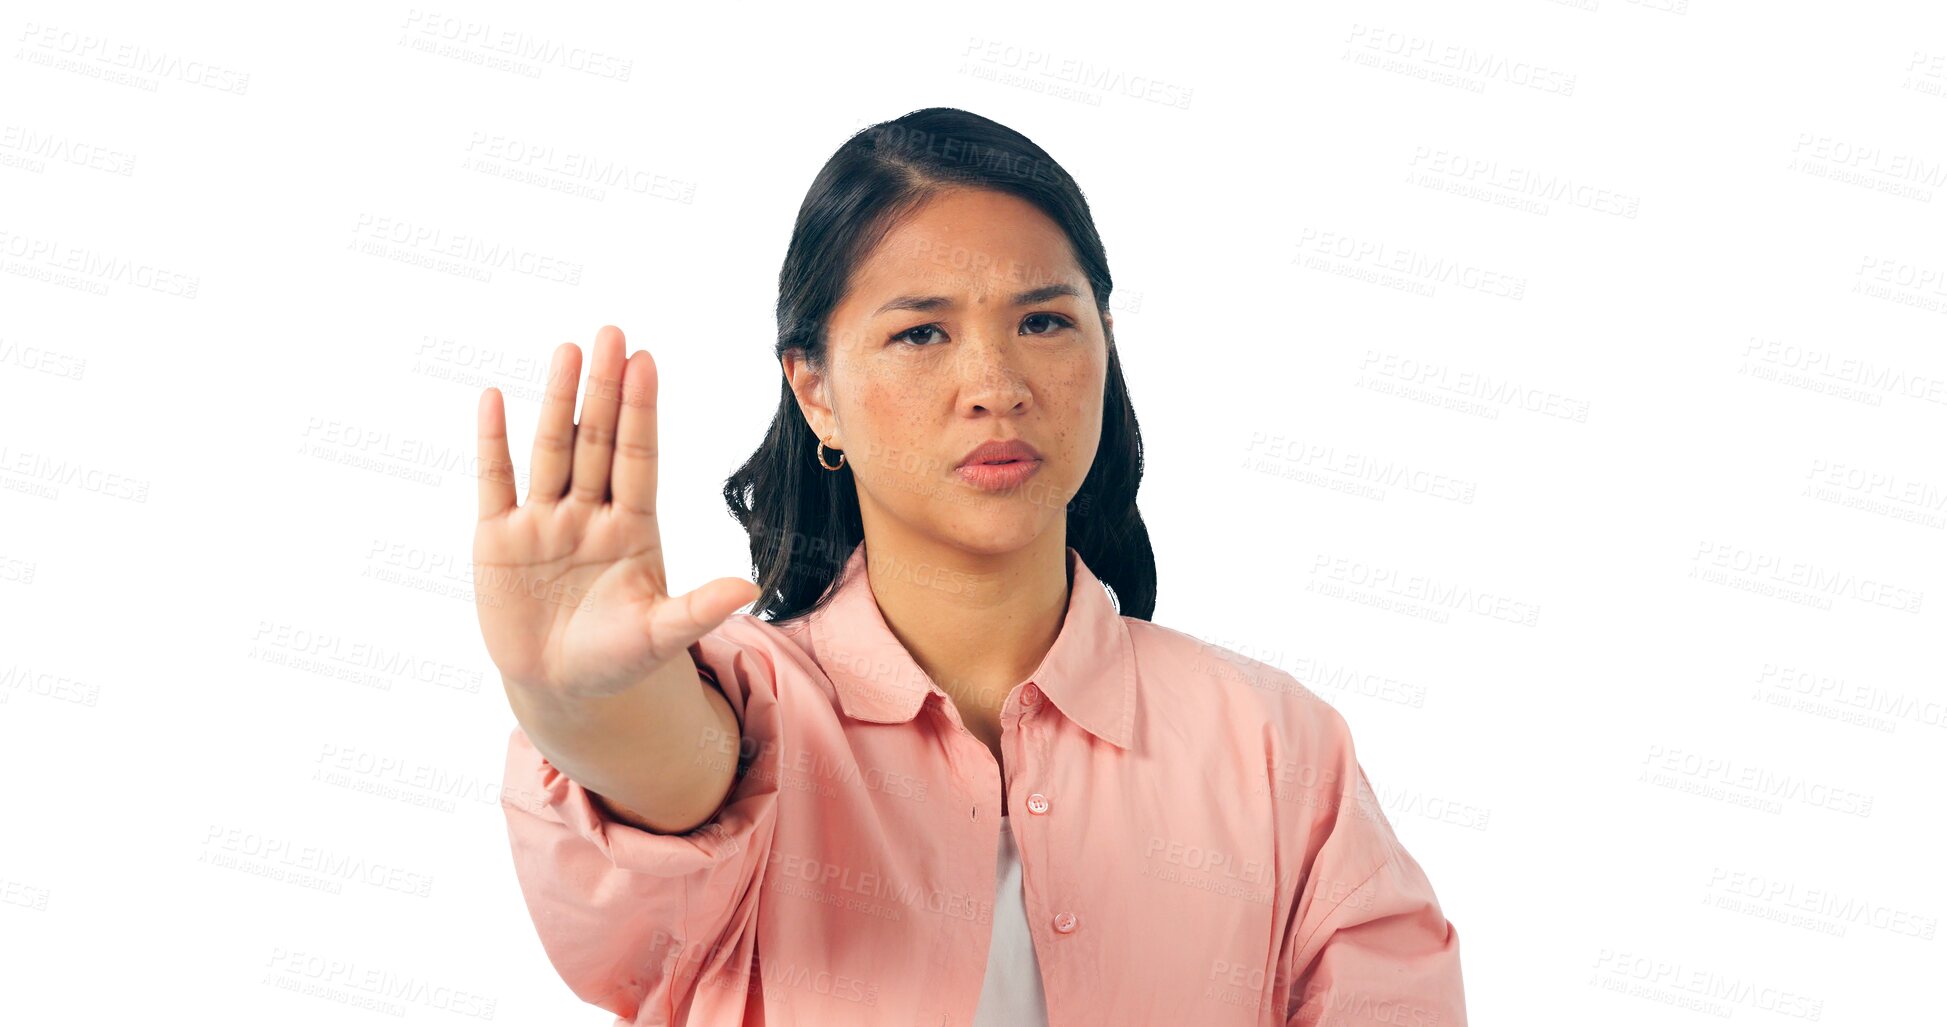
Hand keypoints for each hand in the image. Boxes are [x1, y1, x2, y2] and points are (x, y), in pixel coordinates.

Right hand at [471, 325, 759, 700]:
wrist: (563, 688)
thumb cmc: (618, 658)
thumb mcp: (659, 636)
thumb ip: (698, 609)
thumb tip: (750, 588)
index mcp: (632, 527)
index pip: (638, 457)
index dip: (642, 411)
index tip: (648, 362)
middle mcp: (589, 513)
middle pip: (597, 440)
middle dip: (605, 388)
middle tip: (612, 332)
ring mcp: (543, 522)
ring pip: (551, 449)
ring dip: (556, 401)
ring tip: (567, 351)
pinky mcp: (498, 539)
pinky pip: (495, 482)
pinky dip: (493, 443)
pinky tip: (493, 400)